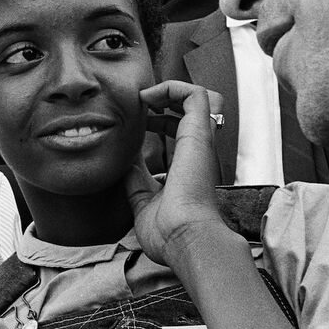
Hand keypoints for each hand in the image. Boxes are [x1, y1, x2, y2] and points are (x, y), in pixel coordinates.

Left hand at [125, 80, 226, 265]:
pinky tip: (148, 98)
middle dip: (165, 101)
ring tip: (145, 98)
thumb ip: (137, 181)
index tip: (138, 124)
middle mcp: (199, 153)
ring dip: (172, 90)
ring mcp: (201, 142)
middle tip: (139, 106)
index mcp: (189, 168)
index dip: (160, 123)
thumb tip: (126, 162)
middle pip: (193, 111)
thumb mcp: (144, 202)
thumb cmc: (168, 233)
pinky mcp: (201, 134)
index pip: (181, 134)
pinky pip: (197, 94)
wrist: (186, 241)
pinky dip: (174, 87)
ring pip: (200, 97)